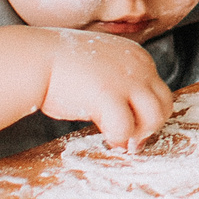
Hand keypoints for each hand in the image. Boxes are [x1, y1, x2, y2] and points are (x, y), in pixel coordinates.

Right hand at [34, 28, 172, 150]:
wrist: (34, 59)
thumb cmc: (59, 64)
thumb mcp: (101, 63)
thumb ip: (118, 79)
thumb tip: (128, 109)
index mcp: (137, 56)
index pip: (158, 89)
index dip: (147, 111)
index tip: (133, 125)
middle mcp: (138, 65)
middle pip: (164, 103)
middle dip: (150, 125)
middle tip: (132, 140)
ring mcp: (126, 80)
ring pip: (155, 117)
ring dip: (140, 134)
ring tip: (122, 141)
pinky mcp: (109, 96)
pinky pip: (126, 129)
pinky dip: (119, 139)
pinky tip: (107, 139)